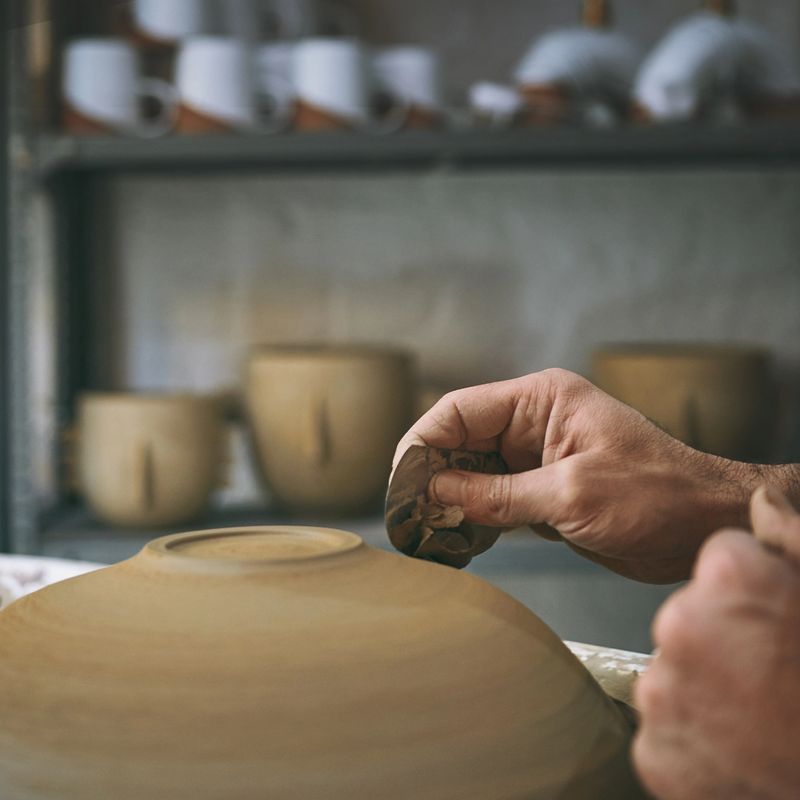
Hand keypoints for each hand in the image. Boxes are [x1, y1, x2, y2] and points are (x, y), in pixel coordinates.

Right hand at [395, 369, 768, 582]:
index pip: (459, 410)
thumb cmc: (658, 496)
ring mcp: (536, 457)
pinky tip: (456, 541)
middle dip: (430, 477)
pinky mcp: (542, 490)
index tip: (401, 484)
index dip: (422, 444)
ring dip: (447, 500)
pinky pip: (492, 497)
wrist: (706, 527)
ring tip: (425, 534)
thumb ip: (497, 494)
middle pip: (459, 441)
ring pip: (471, 471)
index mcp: (540, 400)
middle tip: (408, 518)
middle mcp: (533, 423)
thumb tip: (434, 492)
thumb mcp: (571, 494)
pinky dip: (471, 517)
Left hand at [633, 487, 799, 798]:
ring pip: (674, 674)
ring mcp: (663, 691)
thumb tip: (762, 497)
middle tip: (767, 674)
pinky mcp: (654, 750)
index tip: (772, 617)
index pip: (719, 561)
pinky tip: (736, 746)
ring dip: (706, 690)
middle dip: (721, 638)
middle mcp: (681, 625)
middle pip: (688, 617)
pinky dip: (694, 739)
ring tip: (756, 714)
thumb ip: (789, 538)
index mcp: (728, 579)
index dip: (750, 588)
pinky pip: (666, 729)